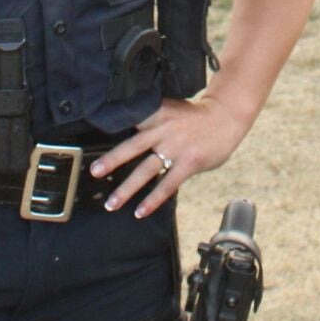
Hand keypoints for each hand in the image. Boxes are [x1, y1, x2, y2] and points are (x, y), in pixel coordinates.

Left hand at [90, 95, 252, 218]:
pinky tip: (141, 211)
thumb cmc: (197, 116)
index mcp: (158, 114)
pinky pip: (168, 184)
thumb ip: (153, 118)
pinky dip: (153, 199)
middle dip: (112, 160)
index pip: (131, 120)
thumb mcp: (173, 108)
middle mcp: (164, 129)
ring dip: (127, 188)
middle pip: (133, 146)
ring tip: (112, 204)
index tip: (92, 140)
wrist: (227, 115)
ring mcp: (176, 147)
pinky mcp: (189, 162)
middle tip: (94, 172)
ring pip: (146, 169)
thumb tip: (130, 131)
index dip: (113, 128)